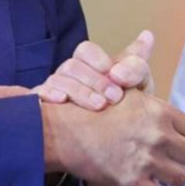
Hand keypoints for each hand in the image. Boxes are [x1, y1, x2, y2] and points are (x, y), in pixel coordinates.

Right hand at [35, 30, 154, 110]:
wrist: (114, 149)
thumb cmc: (125, 113)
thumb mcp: (137, 89)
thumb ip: (137, 66)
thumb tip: (148, 35)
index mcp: (90, 66)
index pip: (86, 51)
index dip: (100, 62)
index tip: (118, 79)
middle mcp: (70, 76)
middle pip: (71, 65)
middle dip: (94, 80)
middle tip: (115, 98)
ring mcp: (55, 91)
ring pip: (56, 79)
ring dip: (79, 90)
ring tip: (99, 106)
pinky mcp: (42, 109)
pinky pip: (36, 94)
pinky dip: (48, 94)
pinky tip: (62, 101)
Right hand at [42, 88, 184, 185]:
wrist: (67, 131)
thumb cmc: (95, 109)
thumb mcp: (129, 95)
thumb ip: (153, 105)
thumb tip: (167, 113)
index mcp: (159, 112)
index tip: (179, 139)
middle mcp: (158, 136)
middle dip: (184, 156)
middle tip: (174, 157)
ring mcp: (147, 161)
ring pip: (182, 177)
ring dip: (177, 177)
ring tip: (169, 176)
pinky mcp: (133, 182)